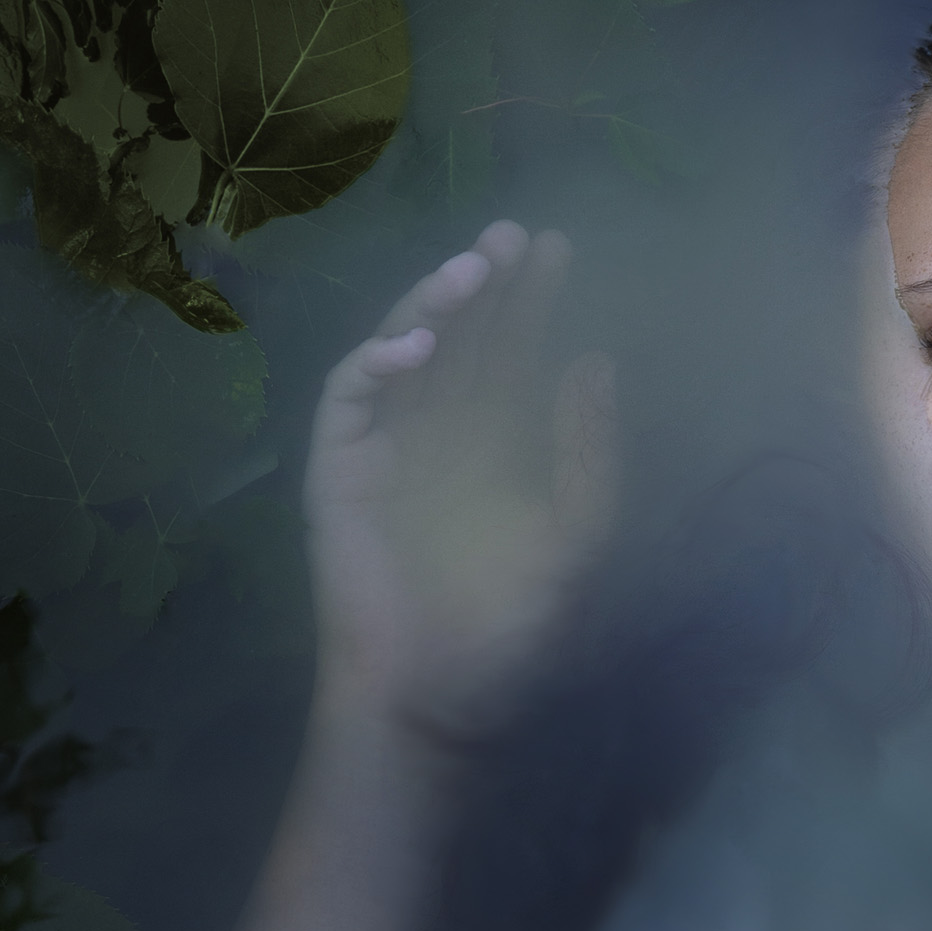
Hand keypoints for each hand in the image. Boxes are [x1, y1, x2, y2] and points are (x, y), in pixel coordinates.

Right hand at [304, 220, 617, 740]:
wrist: (439, 696)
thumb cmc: (509, 629)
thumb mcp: (577, 538)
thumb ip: (588, 454)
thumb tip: (594, 359)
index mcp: (497, 445)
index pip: (514, 353)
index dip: (533, 301)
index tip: (559, 249)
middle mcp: (440, 433)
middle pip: (463, 338)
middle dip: (486, 284)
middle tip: (513, 234)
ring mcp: (385, 447)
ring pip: (404, 352)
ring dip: (432, 307)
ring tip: (471, 271)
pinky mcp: (337, 472)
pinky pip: (350, 398)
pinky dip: (377, 364)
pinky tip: (419, 346)